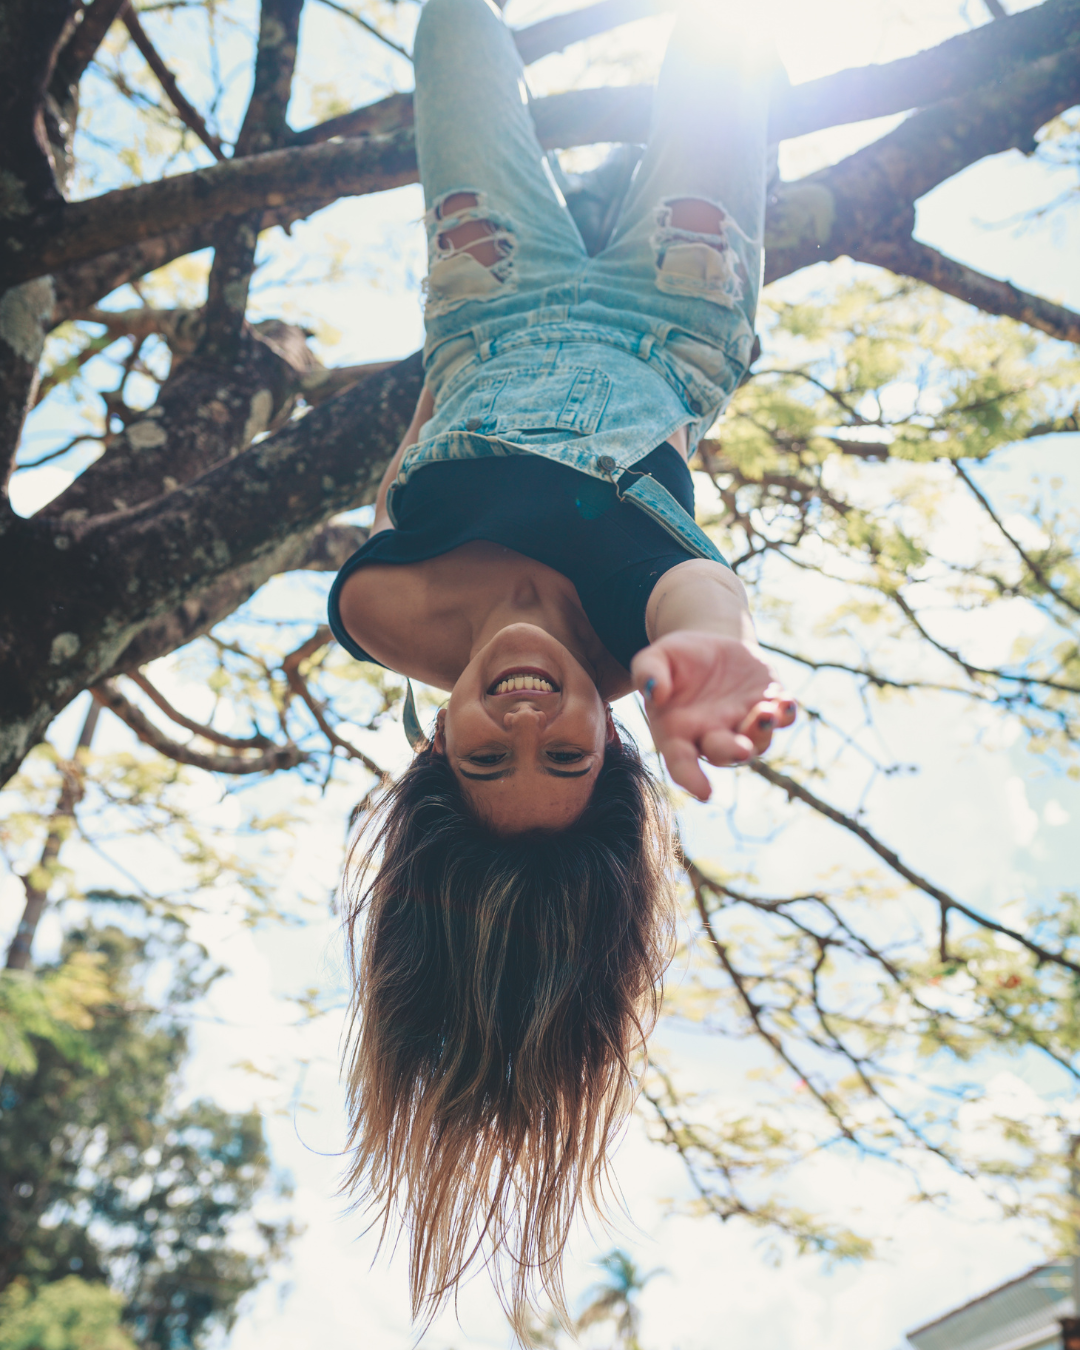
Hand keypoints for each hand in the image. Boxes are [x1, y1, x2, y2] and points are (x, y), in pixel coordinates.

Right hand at [631, 631, 795, 800]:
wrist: (709, 644)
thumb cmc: (675, 660)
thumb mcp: (654, 658)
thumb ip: (647, 672)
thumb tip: (654, 691)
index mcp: (678, 732)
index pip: (682, 763)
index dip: (691, 779)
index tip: (704, 792)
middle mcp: (712, 735)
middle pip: (724, 754)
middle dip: (733, 752)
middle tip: (741, 749)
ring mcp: (743, 722)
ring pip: (758, 741)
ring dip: (763, 732)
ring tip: (767, 713)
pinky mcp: (767, 703)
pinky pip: (782, 717)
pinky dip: (786, 714)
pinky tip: (786, 702)